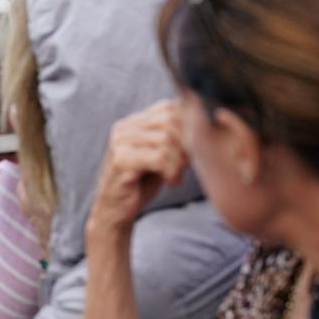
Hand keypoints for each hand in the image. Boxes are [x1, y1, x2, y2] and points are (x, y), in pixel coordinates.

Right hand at [87, 100, 187, 239]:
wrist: (115, 210)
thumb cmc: (141, 183)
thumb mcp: (160, 155)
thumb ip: (173, 138)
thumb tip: (203, 126)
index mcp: (133, 122)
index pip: (169, 107)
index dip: (188, 126)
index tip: (191, 151)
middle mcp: (124, 128)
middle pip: (169, 120)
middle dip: (185, 144)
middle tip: (186, 166)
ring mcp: (120, 142)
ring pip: (166, 140)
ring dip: (179, 162)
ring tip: (177, 176)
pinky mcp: (120, 160)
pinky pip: (159, 158)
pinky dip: (172, 171)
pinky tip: (171, 182)